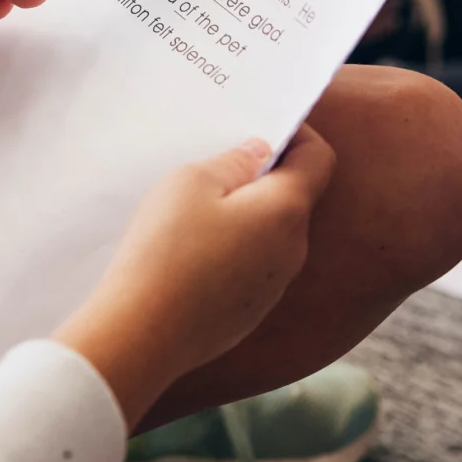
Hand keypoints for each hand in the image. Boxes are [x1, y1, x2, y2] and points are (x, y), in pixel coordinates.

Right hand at [53, 126, 335, 427]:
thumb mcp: (191, 183)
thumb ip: (234, 160)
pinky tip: (189, 254)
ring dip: (245, 216)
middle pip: (293, 197)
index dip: (297, 133)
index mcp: (286, 210)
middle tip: (216, 165)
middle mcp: (293, 250)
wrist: (141, 335)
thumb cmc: (166, 251)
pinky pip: (251, 267)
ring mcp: (273, 287)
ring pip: (270, 234)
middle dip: (263, 176)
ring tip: (194, 212)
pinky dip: (231, 251)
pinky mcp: (249, 313)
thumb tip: (260, 152)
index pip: (319, 157)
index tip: (261, 126)